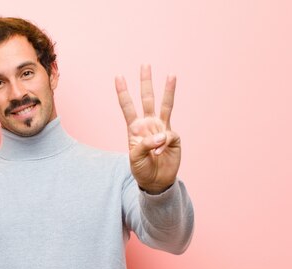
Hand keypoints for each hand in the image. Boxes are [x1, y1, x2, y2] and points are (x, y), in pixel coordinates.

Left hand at [115, 64, 180, 193]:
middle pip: (147, 99)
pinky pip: (169, 135)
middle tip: (145, 64)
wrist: (156, 181)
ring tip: (171, 75)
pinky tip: (160, 152)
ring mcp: (162, 129)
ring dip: (168, 90)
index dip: (123, 92)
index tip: (118, 76)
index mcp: (134, 128)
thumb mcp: (135, 158)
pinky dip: (163, 143)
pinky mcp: (173, 137)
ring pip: (165, 106)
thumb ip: (144, 144)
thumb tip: (162, 135)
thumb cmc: (142, 169)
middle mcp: (148, 124)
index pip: (127, 106)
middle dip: (145, 82)